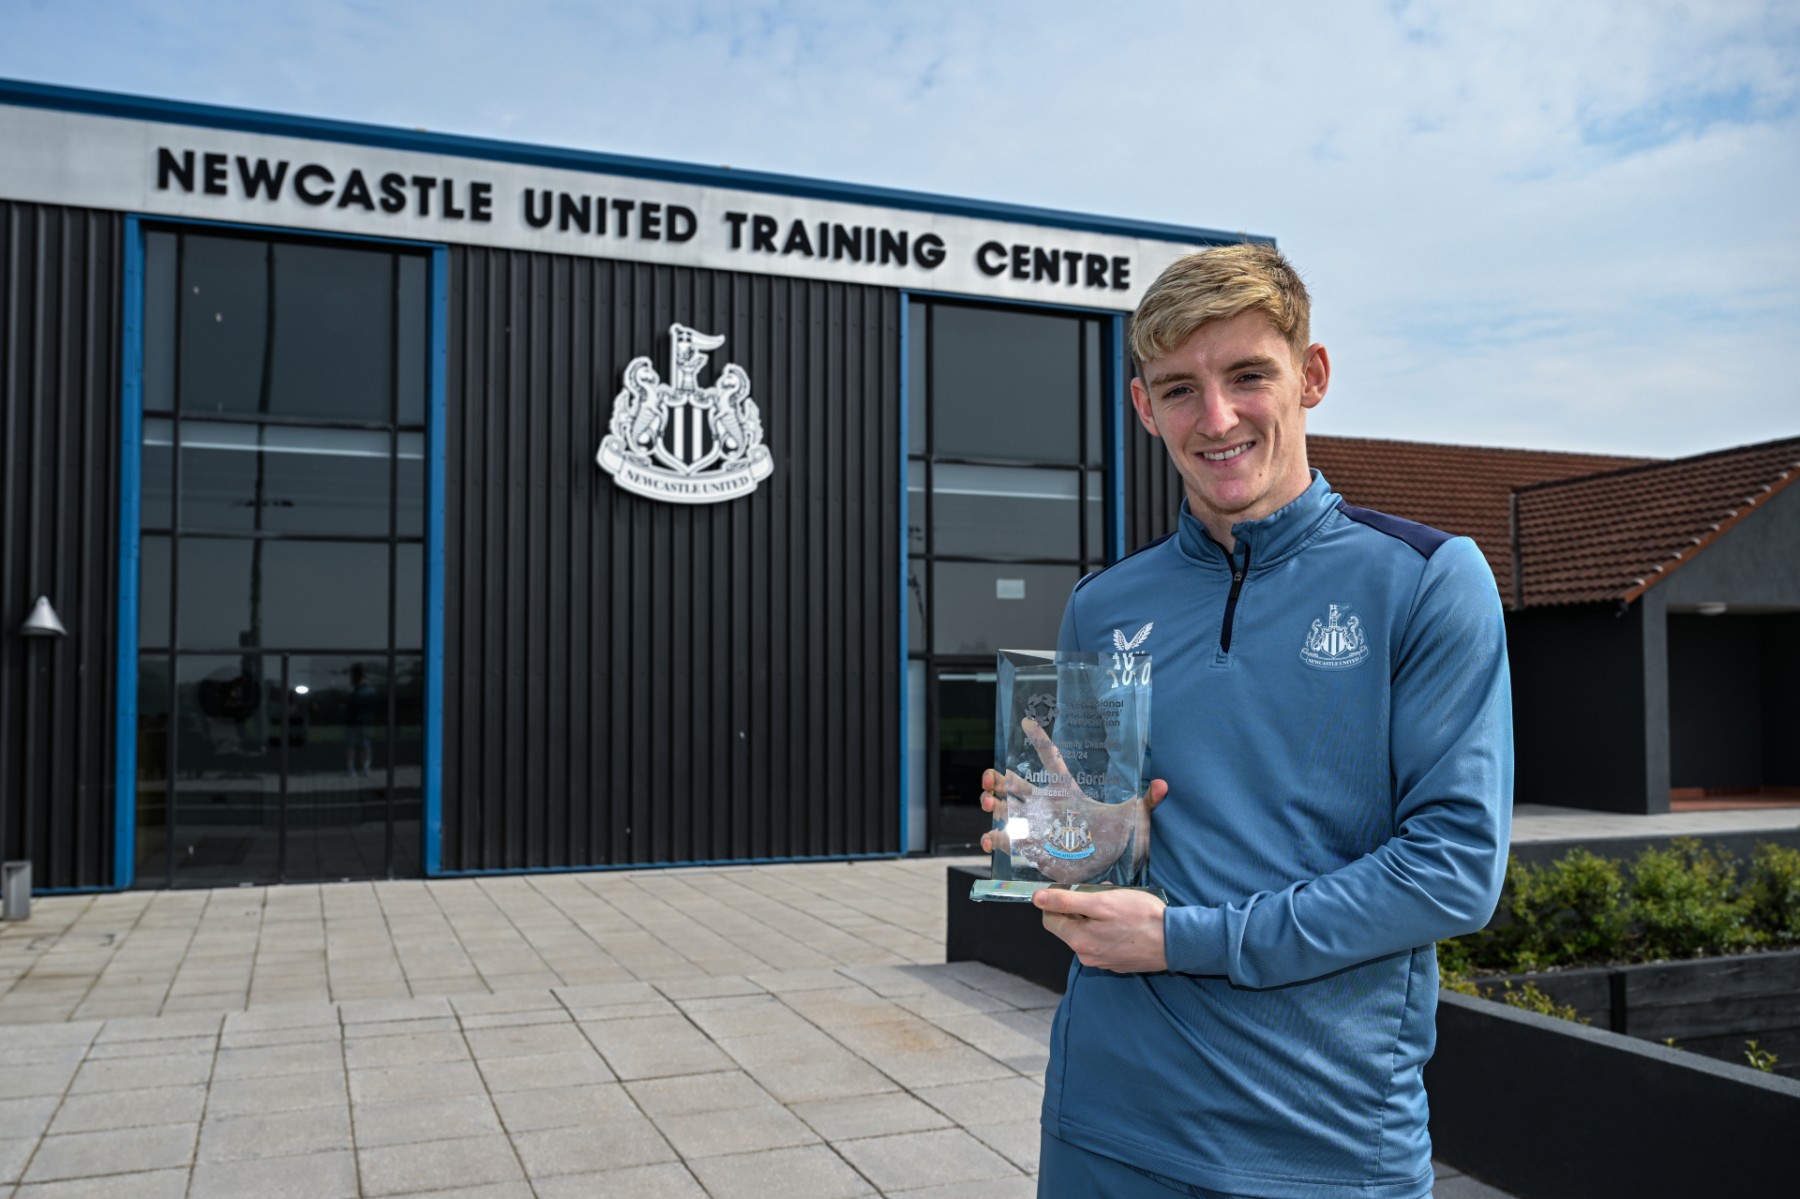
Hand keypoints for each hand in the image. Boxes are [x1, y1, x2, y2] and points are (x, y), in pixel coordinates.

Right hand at [978, 717, 1166, 883]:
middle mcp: (1047, 805)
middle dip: (998, 777)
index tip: (1027, 721)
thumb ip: (1147, 802)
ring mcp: (1036, 826)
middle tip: (990, 776)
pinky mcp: (1032, 848)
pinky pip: (1008, 841)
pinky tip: (990, 840)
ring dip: (993, 803)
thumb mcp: (1134, 819)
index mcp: (1067, 792)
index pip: (1051, 760)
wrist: (1109, 870)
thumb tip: (1164, 784)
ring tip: (988, 802)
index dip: (1040, 740)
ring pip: (1006, 808)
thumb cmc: (1119, 840)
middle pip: (1016, 784)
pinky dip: (995, 839)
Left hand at [1035, 885, 1167, 972]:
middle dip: (1080, 909)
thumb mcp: (1102, 902)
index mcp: (1078, 941)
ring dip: (1095, 918)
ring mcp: (1103, 961)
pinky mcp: (1117, 962)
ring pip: (1087, 933)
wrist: (1175, 941)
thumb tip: (1037, 899)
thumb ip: (1067, 901)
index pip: (1050, 920)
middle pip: (1069, 927)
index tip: (1076, 891)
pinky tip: (1125, 923)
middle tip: (1102, 896)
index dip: (1058, 902)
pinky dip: (1108, 930)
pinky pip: (1103, 942)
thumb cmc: (1141, 918)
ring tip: (1117, 908)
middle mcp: (1087, 956)